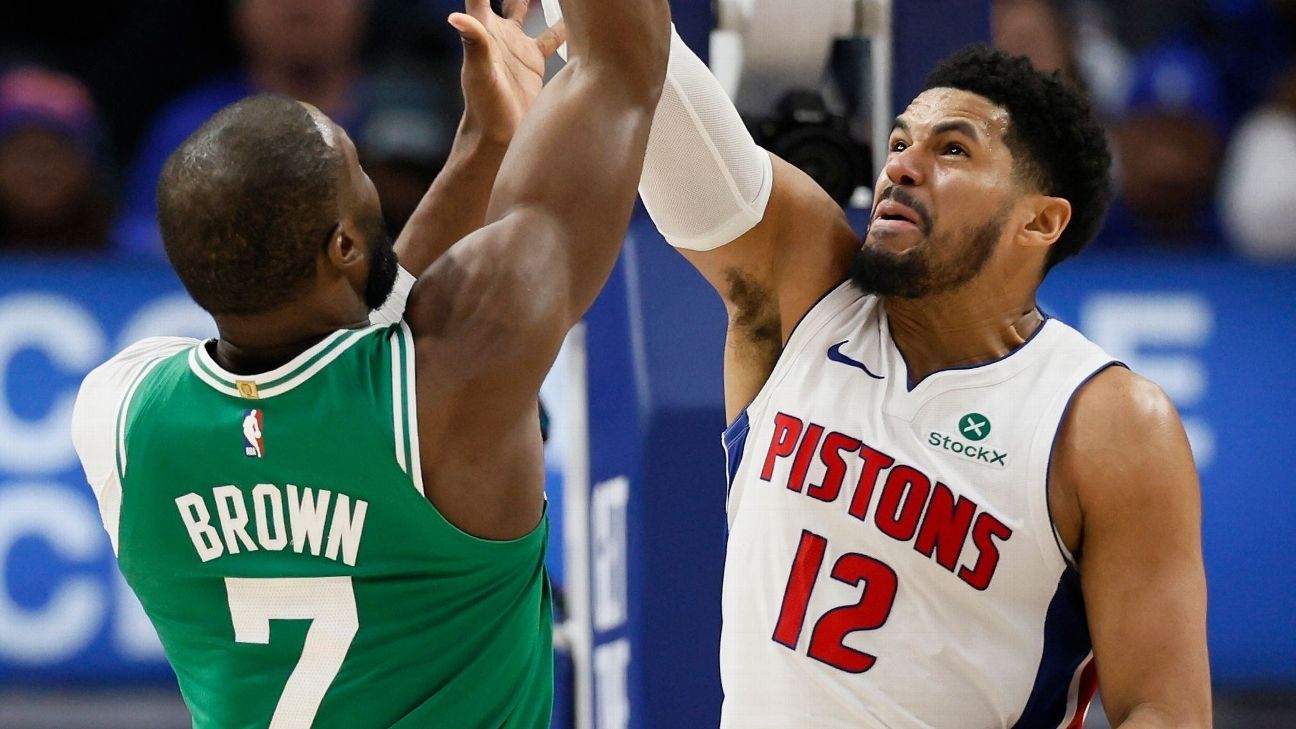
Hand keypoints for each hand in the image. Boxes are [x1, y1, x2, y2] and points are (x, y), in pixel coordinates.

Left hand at [449, 0, 566, 145]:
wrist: (501, 136)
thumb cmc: (483, 106)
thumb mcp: (478, 73)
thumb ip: (473, 42)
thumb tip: (455, 16)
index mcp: (485, 29)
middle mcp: (501, 33)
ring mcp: (518, 46)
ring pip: (529, 10)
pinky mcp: (534, 61)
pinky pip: (551, 37)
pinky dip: (562, 26)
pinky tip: (575, 19)